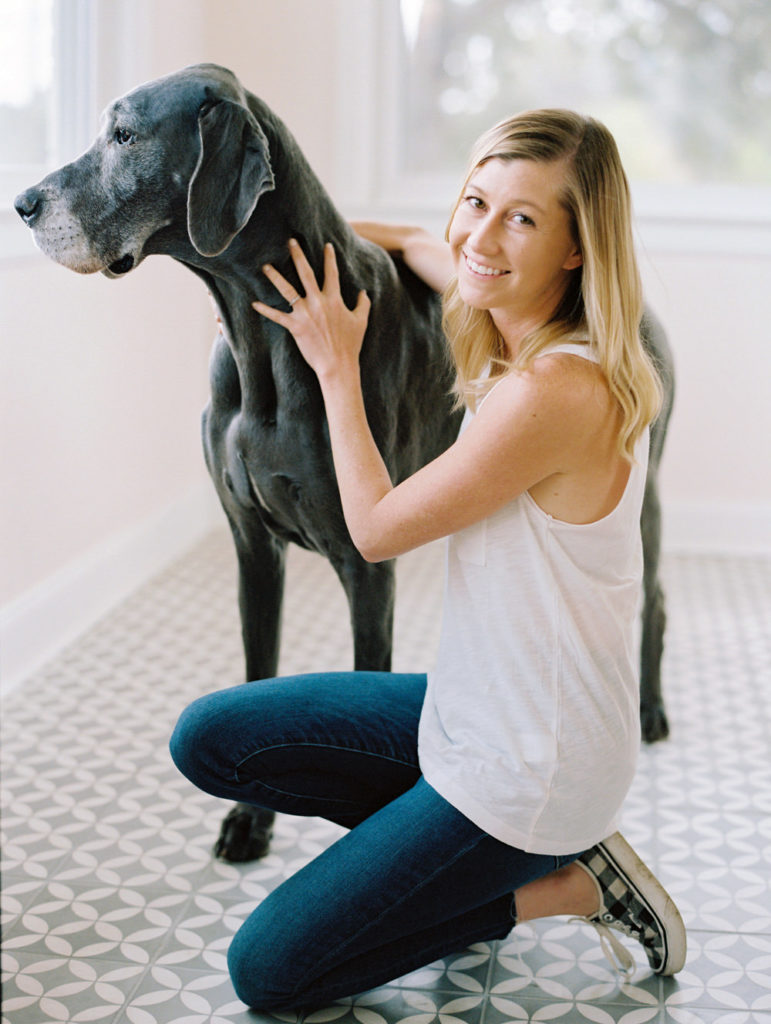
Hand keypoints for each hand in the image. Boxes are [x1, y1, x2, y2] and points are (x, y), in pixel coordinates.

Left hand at [252, 239, 370, 382]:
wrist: (338, 365)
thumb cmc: (350, 345)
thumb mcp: (361, 322)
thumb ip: (363, 304)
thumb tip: (364, 292)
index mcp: (334, 300)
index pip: (332, 273)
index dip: (329, 258)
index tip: (326, 245)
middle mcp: (319, 303)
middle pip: (306, 274)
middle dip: (298, 256)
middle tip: (290, 241)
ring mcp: (306, 314)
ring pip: (288, 290)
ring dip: (275, 277)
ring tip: (265, 266)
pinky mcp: (295, 327)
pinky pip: (277, 316)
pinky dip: (265, 310)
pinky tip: (254, 303)